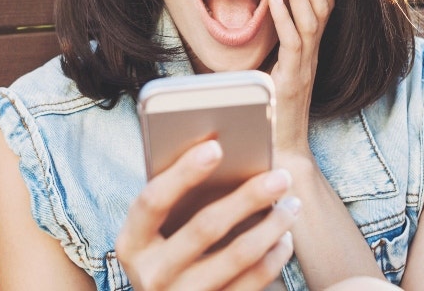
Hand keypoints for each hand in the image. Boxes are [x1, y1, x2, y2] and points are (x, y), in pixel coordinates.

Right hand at [116, 139, 299, 290]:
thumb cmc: (165, 253)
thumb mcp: (155, 232)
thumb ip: (175, 199)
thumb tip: (220, 150)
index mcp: (132, 244)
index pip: (153, 201)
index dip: (183, 172)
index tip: (216, 146)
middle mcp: (152, 274)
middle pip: (205, 227)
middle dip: (248, 196)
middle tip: (281, 176)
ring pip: (238, 255)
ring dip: (272, 225)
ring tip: (292, 204)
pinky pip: (253, 281)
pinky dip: (274, 256)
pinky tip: (284, 237)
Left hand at [268, 0, 334, 156]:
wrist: (281, 152)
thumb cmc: (273, 115)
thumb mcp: (273, 74)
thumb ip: (272, 51)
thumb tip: (257, 21)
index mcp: (309, 53)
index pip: (323, 10)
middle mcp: (311, 57)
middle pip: (322, 10)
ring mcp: (304, 68)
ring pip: (310, 23)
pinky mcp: (292, 80)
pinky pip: (291, 44)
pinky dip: (283, 18)